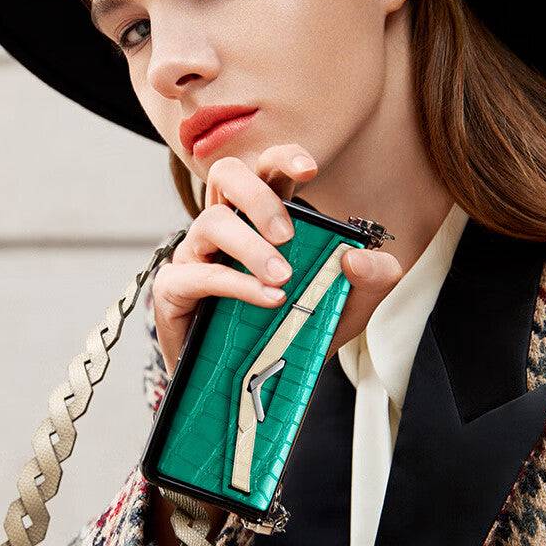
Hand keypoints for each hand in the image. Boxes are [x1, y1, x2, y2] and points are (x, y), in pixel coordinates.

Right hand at [151, 143, 402, 376]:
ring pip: (210, 221)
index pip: (266, 171)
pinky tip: (266, 299)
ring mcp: (195, 254)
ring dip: (250, 246)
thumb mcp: (345, 309)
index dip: (282, 158)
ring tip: (282, 278)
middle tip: (288, 235)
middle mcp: (226, 229)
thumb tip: (358, 257)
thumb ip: (371, 281)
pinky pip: (197, 274)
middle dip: (259, 196)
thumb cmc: (289, 335)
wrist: (249, 386)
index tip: (309, 170)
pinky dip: (235, 283)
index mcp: (262, 220)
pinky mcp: (174, 288)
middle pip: (226, 175)